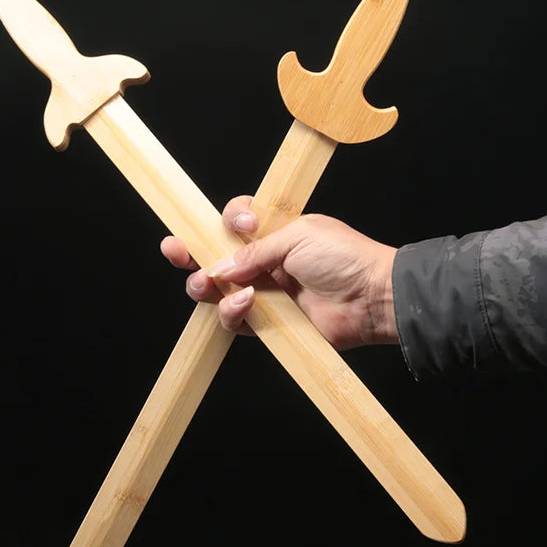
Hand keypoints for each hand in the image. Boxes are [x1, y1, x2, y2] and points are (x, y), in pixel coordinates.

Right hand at [161, 196, 398, 349]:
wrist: (372, 296)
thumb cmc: (344, 257)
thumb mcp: (298, 236)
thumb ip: (256, 251)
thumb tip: (220, 266)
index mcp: (273, 234)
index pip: (235, 224)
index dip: (227, 223)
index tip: (239, 227)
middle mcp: (265, 263)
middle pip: (215, 258)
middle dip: (190, 253)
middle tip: (174, 249)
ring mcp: (264, 294)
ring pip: (217, 291)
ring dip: (206, 286)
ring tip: (209, 284)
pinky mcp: (268, 323)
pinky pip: (235, 320)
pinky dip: (232, 311)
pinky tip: (245, 302)